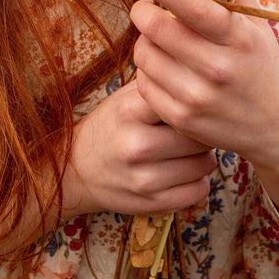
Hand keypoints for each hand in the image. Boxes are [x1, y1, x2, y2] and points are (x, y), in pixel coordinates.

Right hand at [64, 78, 216, 216]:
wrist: (74, 170)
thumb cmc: (109, 127)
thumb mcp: (123, 99)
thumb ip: (156, 86)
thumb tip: (195, 74)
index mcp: (129, 111)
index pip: (181, 99)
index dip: (194, 100)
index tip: (196, 102)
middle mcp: (136, 145)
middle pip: (197, 135)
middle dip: (203, 131)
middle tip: (197, 128)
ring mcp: (144, 178)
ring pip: (204, 164)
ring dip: (204, 157)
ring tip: (191, 150)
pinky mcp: (152, 204)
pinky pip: (199, 191)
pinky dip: (199, 181)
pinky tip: (186, 172)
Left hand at [128, 0, 278, 169]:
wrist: (278, 126)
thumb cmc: (260, 64)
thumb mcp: (256, 27)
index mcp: (238, 38)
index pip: (192, 7)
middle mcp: (218, 68)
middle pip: (156, 28)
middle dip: (142, 10)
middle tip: (144, 8)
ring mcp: (199, 97)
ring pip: (144, 55)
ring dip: (144, 40)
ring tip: (158, 40)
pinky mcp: (182, 118)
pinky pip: (143, 83)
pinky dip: (146, 69)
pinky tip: (162, 67)